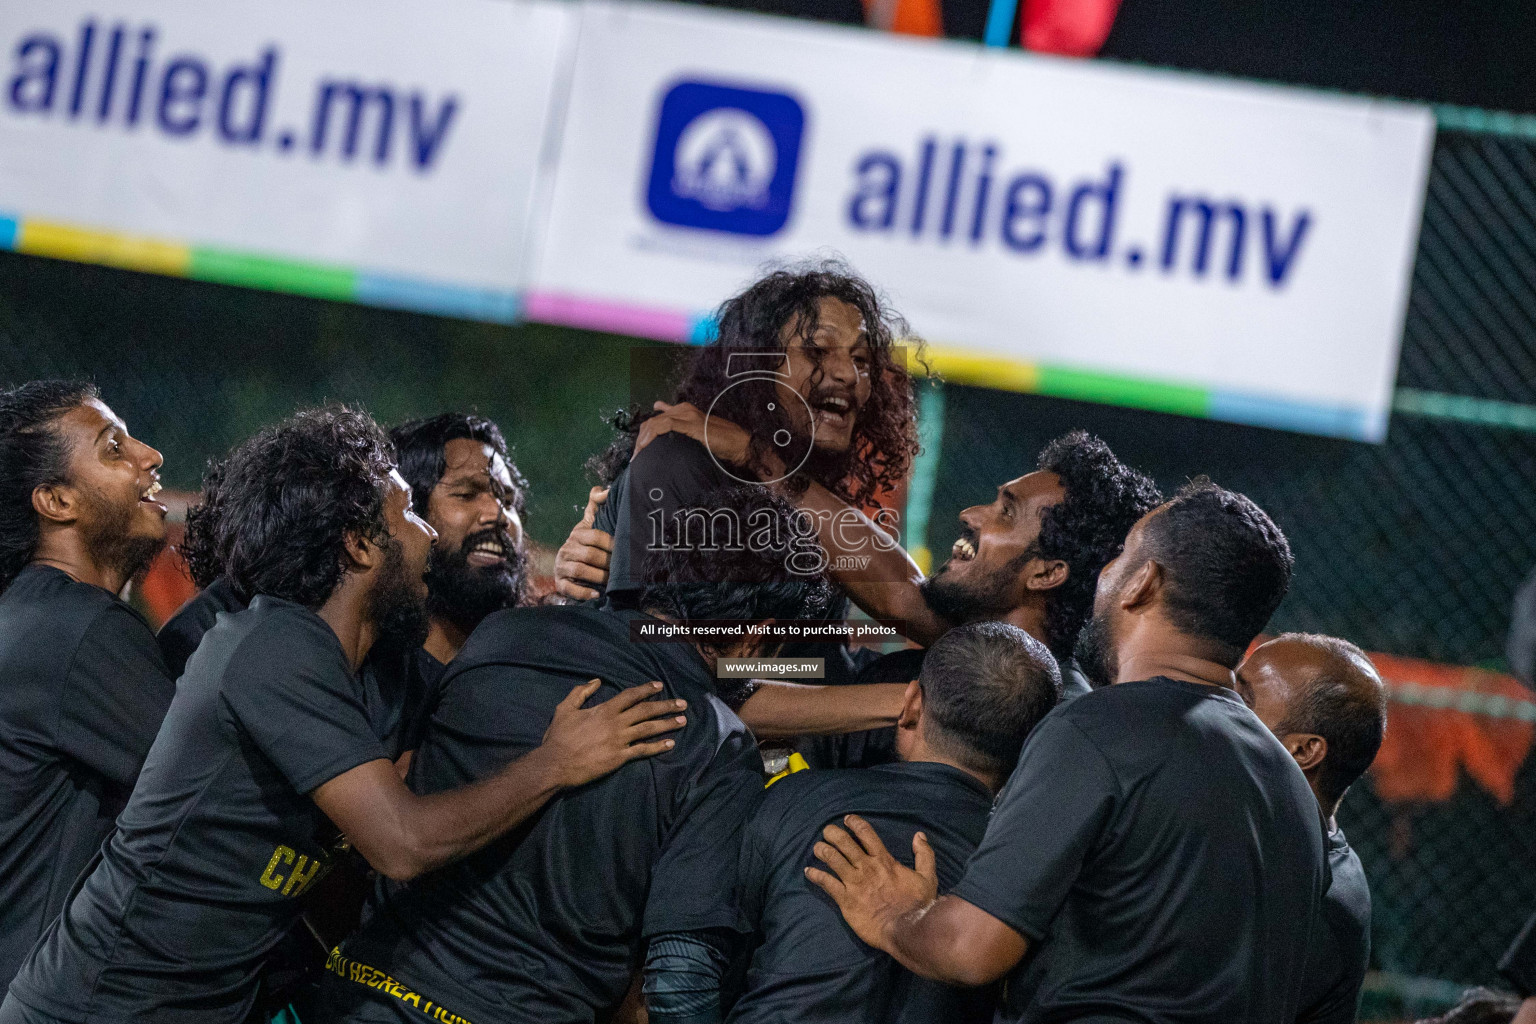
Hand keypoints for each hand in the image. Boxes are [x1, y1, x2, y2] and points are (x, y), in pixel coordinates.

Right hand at [542, 680, 685, 787]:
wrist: (555, 764)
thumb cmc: (558, 737)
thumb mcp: (564, 709)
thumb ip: (580, 693)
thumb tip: (596, 681)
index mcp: (604, 710)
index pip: (631, 695)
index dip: (646, 689)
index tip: (660, 686)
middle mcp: (616, 723)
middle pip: (646, 711)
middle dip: (666, 705)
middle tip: (682, 703)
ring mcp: (619, 740)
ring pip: (649, 729)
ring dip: (667, 724)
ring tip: (683, 721)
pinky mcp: (620, 758)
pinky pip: (643, 751)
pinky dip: (658, 747)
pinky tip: (670, 744)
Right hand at [555, 486, 612, 600]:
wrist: (569, 562)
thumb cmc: (587, 541)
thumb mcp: (591, 521)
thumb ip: (597, 503)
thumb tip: (605, 490)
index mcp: (577, 534)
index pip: (595, 536)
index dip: (611, 543)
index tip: (625, 549)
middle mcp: (567, 549)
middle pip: (589, 556)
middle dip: (608, 563)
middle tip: (623, 569)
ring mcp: (562, 567)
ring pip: (580, 571)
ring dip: (599, 577)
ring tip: (613, 582)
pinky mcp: (560, 583)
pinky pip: (569, 589)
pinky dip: (583, 593)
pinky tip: (597, 595)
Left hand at [635, 401, 753, 468]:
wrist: (739, 443)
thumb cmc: (721, 442)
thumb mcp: (696, 436)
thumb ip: (682, 434)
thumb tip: (666, 444)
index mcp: (684, 411)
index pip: (656, 420)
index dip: (644, 436)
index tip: (639, 453)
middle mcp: (683, 409)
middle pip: (652, 421)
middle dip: (641, 439)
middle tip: (636, 457)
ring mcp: (687, 415)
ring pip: (655, 422)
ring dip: (643, 440)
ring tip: (638, 455)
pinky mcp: (690, 423)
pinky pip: (665, 424)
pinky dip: (652, 435)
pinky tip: (646, 447)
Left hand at [806, 815, 936, 951]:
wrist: (907, 929)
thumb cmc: (918, 904)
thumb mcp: (927, 877)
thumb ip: (924, 855)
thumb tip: (919, 836)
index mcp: (884, 860)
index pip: (866, 834)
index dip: (855, 824)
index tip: (846, 819)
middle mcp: (866, 868)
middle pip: (844, 843)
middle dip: (833, 834)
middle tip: (826, 830)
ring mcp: (854, 883)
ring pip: (832, 860)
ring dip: (822, 851)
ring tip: (816, 847)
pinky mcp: (845, 900)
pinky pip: (827, 884)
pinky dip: (816, 876)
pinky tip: (808, 872)